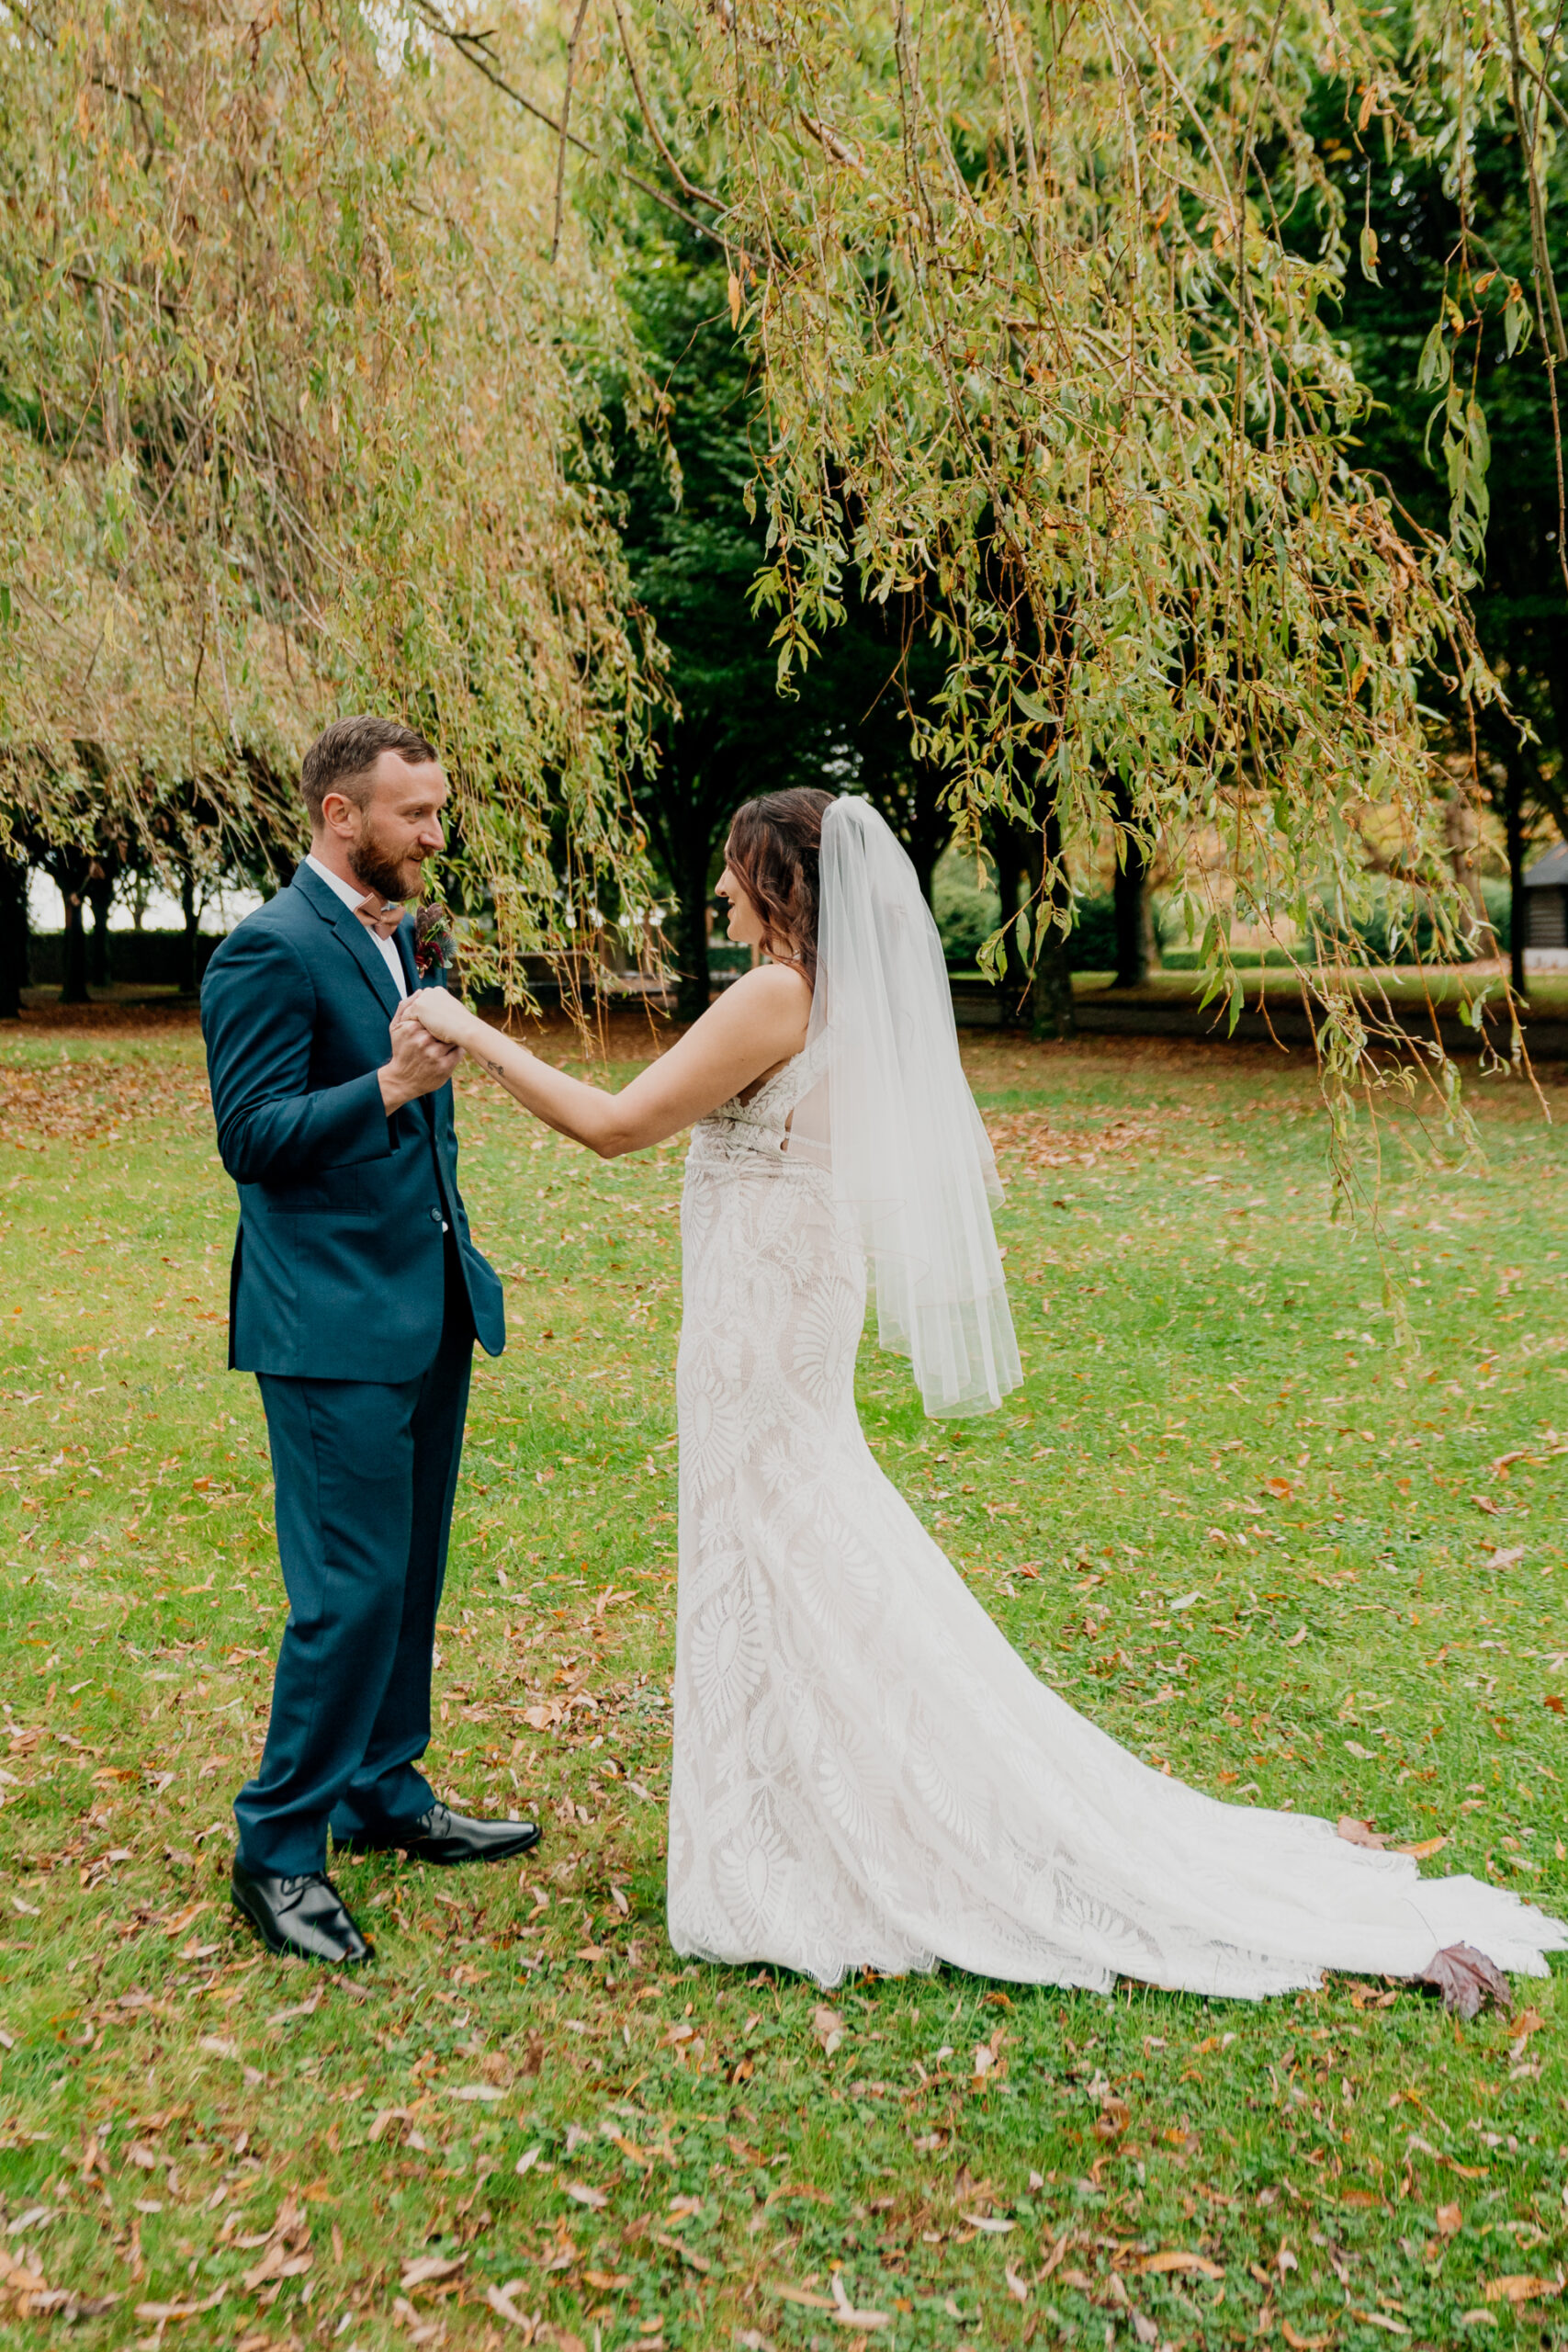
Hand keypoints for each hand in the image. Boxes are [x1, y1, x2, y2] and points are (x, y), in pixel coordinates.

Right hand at [379, 998, 459, 1114]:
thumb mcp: (395, 1028)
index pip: (434, 1015)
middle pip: (445, 1025)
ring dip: (453, 1038)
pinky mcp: (445, 1067)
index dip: (438, 1018)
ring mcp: (434, 1054)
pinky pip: (459, 1051)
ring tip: (447, 1040)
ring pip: (453, 1037)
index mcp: (411, 1028)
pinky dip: (457, 1049)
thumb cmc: (401, 1051)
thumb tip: (421, 992)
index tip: (437, 1021)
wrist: (402, 1080)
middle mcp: (423, 1041)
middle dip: (446, 1027)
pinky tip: (450, 1050)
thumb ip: (405, 1008)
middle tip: (445, 1030)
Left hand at [403, 984, 469, 1046]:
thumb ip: (442, 1013)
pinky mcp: (418, 1006)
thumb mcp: (452, 1016)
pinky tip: (406, 1036)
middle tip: (408, 1029)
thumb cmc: (463, 1026)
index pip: (424, 1002)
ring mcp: (424, 998)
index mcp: (439, 992)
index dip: (421, 1014)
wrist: (465, 1029)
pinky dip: (405, 1025)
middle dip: (412, 1016)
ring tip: (406, 1034)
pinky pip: (406, 1016)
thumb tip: (439, 1019)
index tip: (418, 1026)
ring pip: (409, 1010)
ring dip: (407, 1021)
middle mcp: (430, 992)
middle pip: (415, 1004)